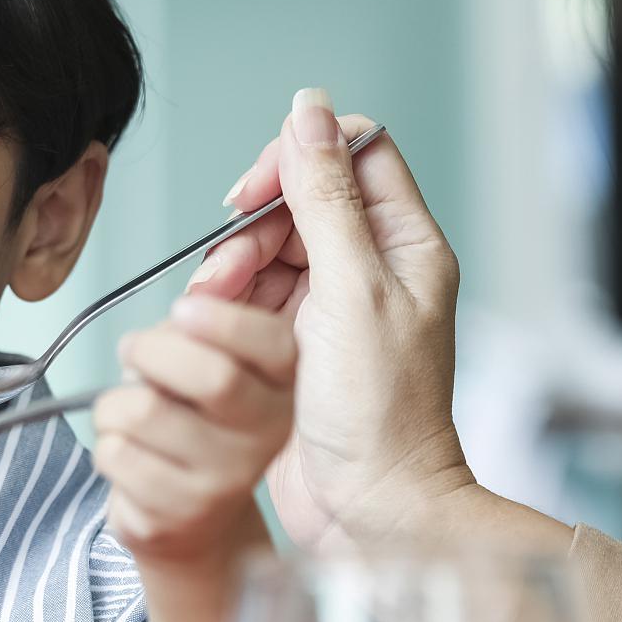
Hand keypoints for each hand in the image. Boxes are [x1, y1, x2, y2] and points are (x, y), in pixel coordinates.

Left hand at [93, 295, 295, 563]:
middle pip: (213, 377)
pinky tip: (129, 456)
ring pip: (143, 411)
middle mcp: (265, 435)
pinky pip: (116, 454)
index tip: (181, 310)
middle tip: (132, 350)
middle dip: (151, 350)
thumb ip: (199, 328)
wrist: (197, 526)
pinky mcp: (179, 514)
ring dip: (115, 404)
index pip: (273, 346)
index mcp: (281, 388)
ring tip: (127, 414)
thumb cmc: (195, 425)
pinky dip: (106, 443)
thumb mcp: (211, 366)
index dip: (223, 320)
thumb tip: (183, 307)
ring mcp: (225, 480)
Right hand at [190, 89, 474, 553]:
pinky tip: (215, 333)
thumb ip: (326, 198)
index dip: (299, 159)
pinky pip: (254, 301)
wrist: (371, 511)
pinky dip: (229, 309)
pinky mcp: (298, 348)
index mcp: (407, 246)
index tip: (255, 194)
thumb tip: (309, 110)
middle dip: (253, 228)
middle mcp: (374, 271)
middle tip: (226, 273)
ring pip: (268, 252)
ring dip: (232, 271)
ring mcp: (335, 310)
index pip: (354, 156)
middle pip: (299, 204)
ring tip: (214, 310)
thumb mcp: (351, 291)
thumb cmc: (379, 415)